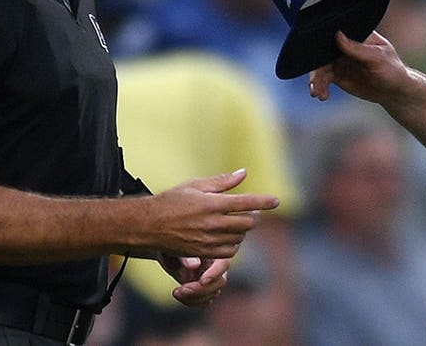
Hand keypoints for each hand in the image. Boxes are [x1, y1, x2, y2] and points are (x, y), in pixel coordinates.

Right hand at [129, 169, 278, 259]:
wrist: (149, 225)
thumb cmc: (172, 201)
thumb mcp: (196, 185)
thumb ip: (222, 181)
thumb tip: (243, 173)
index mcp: (211, 203)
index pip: (246, 202)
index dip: (264, 201)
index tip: (276, 201)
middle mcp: (212, 223)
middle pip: (247, 222)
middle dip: (254, 216)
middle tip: (252, 211)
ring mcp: (208, 240)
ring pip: (239, 237)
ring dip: (243, 230)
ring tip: (239, 223)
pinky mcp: (203, 253)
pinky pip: (228, 251)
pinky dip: (234, 244)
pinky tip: (230, 236)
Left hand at [158, 255, 229, 307]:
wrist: (165, 250)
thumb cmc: (171, 244)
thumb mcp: (175, 248)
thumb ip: (185, 257)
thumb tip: (194, 265)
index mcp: (213, 251)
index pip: (223, 263)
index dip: (215, 274)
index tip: (202, 281)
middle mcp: (215, 266)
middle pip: (220, 282)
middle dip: (201, 289)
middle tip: (182, 289)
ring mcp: (210, 279)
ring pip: (213, 294)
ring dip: (195, 298)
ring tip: (176, 292)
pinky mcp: (203, 289)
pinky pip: (204, 301)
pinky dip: (192, 302)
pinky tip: (178, 295)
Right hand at [309, 31, 408, 102]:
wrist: (393, 92)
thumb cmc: (392, 70)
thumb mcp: (378, 58)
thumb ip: (358, 49)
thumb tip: (338, 35)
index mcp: (356, 35)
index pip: (335, 31)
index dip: (321, 38)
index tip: (313, 49)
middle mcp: (344, 45)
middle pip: (322, 50)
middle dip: (315, 65)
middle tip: (314, 80)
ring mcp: (339, 60)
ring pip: (320, 67)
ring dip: (316, 80)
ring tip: (317, 93)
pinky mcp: (337, 75)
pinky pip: (323, 79)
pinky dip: (319, 87)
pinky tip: (320, 95)